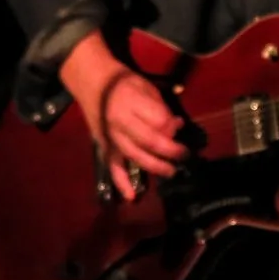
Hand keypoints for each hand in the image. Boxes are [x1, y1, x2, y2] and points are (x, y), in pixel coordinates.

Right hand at [81, 70, 188, 200]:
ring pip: (135, 156)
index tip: (180, 126)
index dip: (172, 126)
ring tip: (172, 171)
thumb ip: (161, 107)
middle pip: (150, 141)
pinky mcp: (105, 146)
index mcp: (132, 102)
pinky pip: (113, 167)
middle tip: (185, 155)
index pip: (158, 120)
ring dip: (156, 166)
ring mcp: (111, 136)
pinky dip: (121, 182)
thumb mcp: (146, 86)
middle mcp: (120, 121)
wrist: (93, 83)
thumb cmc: (124, 83)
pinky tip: (132, 196)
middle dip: (171, 150)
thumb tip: (177, 126)